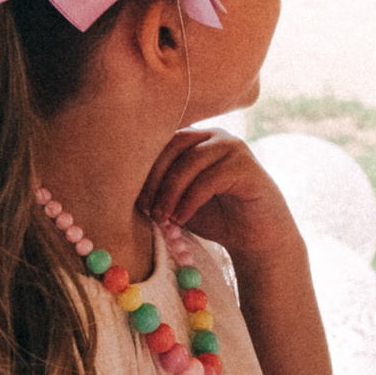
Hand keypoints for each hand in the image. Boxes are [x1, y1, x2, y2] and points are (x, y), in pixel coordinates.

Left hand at [141, 128, 302, 263]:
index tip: (134, 199)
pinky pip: (209, 178)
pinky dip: (190, 200)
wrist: (255, 238)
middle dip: (155, 178)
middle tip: (147, 209)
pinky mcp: (246, 165)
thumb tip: (120, 186)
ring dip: (170, 191)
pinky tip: (182, 219)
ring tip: (163, 218)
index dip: (143, 168)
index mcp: (194, 139)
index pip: (161, 140)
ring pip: (190, 161)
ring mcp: (232, 147)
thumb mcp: (178, 201)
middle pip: (173, 145)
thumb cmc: (214, 217)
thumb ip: (158, 188)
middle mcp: (213, 136)